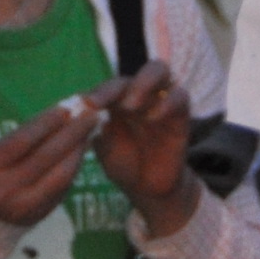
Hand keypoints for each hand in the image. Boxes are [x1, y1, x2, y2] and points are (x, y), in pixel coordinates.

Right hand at [0, 99, 103, 227]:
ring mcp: (22, 206)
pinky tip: (80, 153)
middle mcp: (3, 190)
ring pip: (59, 175)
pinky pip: (62, 189)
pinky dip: (73, 168)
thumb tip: (63, 115)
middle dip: (71, 134)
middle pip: (44, 157)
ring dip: (78, 151)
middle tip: (92, 116)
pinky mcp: (38, 216)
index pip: (20, 141)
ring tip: (90, 133)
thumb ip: (24, 138)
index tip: (67, 108)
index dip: (46, 123)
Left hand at [90, 64, 201, 237]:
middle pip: (131, 72)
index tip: (87, 104)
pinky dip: (167, 102)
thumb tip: (79, 110)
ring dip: (143, 83)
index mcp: (118, 99)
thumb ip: (94, 128)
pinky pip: (179, 96)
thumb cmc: (124, 164)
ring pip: (159, 71)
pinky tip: (153, 117)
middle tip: (106, 104)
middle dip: (116, 86)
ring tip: (131, 105)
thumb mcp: (104, 148)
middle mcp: (140, 94)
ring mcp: (161, 100)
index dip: (98, 93)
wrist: (149, 188)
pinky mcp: (180, 114)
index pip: (108, 87)